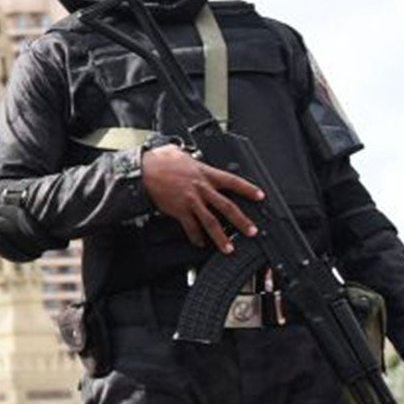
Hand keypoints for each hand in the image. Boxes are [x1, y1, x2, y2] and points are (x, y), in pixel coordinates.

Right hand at [142, 144, 263, 253]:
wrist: (143, 171)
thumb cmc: (160, 161)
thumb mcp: (183, 155)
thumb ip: (194, 160)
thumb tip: (194, 157)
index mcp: (206, 173)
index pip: (233, 181)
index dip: (248, 189)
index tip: (260, 196)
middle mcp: (202, 188)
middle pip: (227, 206)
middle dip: (241, 220)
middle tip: (252, 231)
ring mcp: (191, 201)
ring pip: (211, 221)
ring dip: (221, 236)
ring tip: (229, 247)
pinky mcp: (179, 210)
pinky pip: (190, 227)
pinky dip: (196, 237)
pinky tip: (200, 243)